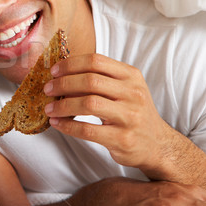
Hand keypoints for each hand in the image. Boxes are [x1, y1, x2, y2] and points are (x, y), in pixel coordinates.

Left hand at [43, 53, 174, 170]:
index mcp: (131, 76)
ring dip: (62, 105)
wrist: (157, 145)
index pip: (96, 61)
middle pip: (90, 81)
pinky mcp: (123, 139)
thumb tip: (61, 73)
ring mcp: (130, 117)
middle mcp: (133, 93)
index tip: (53, 71)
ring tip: (49, 109)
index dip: (70, 64)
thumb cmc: (132, 113)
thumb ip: (101, 78)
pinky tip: (56, 124)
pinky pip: (87, 130)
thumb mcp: (125, 89)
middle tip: (47, 90)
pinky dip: (67, 126)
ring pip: (88, 104)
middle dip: (63, 84)